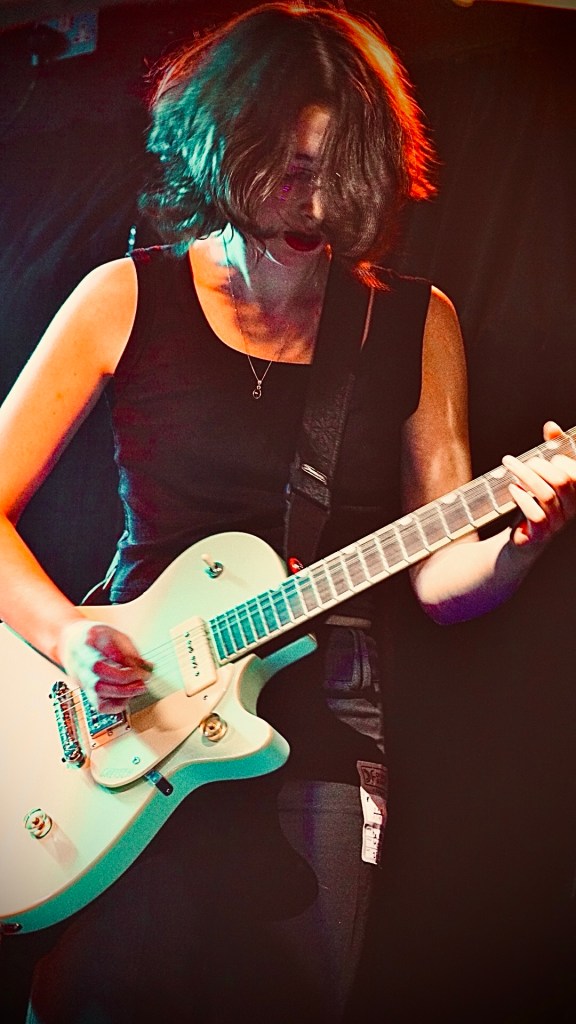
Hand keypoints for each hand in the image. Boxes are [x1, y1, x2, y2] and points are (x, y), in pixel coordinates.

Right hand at [58, 619, 152, 713]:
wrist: (73, 643)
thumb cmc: (98, 639)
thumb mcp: (116, 635)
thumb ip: (130, 651)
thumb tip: (147, 667)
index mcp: (90, 638)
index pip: (106, 649)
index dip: (125, 659)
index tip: (142, 664)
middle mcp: (82, 658)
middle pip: (99, 670)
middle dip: (125, 677)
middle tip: (144, 677)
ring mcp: (81, 676)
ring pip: (99, 690)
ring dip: (124, 692)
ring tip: (140, 687)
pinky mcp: (86, 691)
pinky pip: (99, 705)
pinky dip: (117, 704)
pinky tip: (128, 696)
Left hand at [503, 421, 575, 550]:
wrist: (522, 540)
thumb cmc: (535, 503)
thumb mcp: (543, 475)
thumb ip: (551, 450)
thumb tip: (551, 426)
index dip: (570, 458)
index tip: (552, 451)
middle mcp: (572, 508)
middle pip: (563, 480)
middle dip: (541, 465)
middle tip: (524, 460)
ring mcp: (558, 522)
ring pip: (547, 495)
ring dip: (525, 476)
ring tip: (511, 466)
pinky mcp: (541, 534)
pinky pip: (536, 514)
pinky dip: (522, 498)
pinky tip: (513, 488)